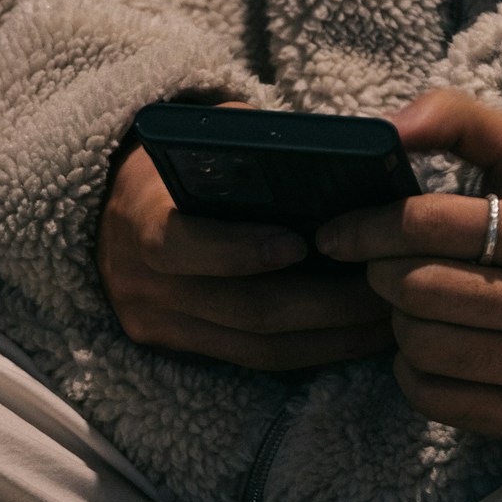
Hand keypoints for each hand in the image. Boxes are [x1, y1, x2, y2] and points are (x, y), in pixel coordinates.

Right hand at [97, 105, 393, 371]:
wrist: (112, 211)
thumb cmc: (178, 164)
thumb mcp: (203, 139)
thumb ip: (252, 145)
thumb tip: (334, 153)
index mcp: (140, 219)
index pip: (182, 246)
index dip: (240, 250)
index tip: (301, 241)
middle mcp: (144, 284)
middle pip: (245, 310)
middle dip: (325, 304)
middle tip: (386, 286)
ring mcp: (162, 326)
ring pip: (260, 349)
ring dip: (333, 338)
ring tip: (389, 317)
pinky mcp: (181, 352)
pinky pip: (257, 362)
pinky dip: (313, 351)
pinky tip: (358, 336)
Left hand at [316, 91, 501, 441]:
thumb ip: (457, 119)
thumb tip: (386, 129)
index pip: (431, 223)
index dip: (367, 225)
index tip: (337, 230)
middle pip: (417, 288)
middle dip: (382, 273)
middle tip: (381, 265)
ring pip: (420, 344)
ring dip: (398, 321)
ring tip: (416, 302)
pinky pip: (431, 396)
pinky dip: (413, 370)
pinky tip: (436, 344)